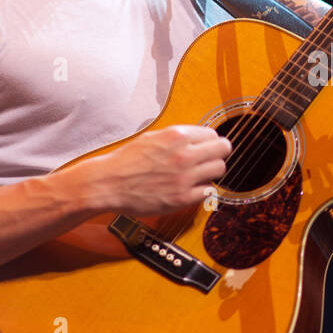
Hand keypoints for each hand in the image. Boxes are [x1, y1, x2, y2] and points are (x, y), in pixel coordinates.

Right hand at [88, 124, 230, 217]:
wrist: (108, 183)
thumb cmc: (127, 161)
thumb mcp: (153, 138)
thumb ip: (177, 138)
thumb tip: (198, 139)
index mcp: (176, 136)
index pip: (212, 134)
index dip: (211, 142)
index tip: (207, 148)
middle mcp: (184, 155)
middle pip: (223, 149)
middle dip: (218, 154)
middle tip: (211, 160)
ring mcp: (185, 177)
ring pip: (219, 169)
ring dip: (212, 172)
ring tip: (200, 175)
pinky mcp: (182, 198)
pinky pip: (209, 191)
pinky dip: (204, 190)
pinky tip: (193, 189)